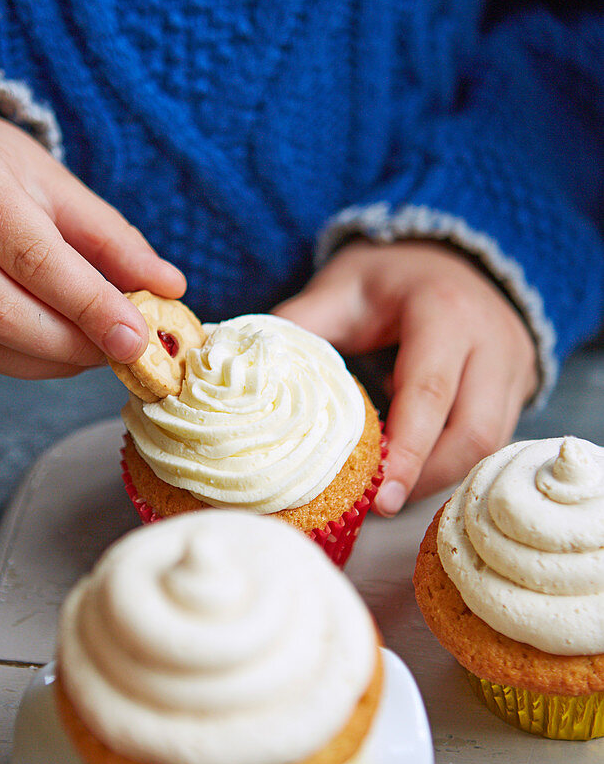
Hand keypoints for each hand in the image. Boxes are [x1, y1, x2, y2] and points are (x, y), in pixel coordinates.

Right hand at [0, 111, 184, 376]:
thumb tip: (168, 287)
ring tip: (97, 350)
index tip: (136, 337)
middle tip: (123, 351)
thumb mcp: (60, 187)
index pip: (34, 259)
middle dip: (74, 343)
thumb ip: (113, 241)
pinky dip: (26, 361)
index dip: (90, 306)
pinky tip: (60, 352)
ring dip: (54, 359)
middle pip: (4, 311)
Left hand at [274, 240, 537, 514]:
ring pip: (487, 446)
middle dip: (425, 477)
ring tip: (390, 492)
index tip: (379, 497)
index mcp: (444, 312)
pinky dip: (449, 464)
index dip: (408, 451)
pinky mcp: (517, 390)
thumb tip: (246, 371)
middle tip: (376, 505)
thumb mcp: (340, 288)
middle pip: (473, 431)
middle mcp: (491, 341)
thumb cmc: (387, 279)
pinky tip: (413, 473)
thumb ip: (300, 326)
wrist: (446, 259)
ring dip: (438, 476)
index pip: (430, 392)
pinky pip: (490, 443)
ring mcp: (513, 368)